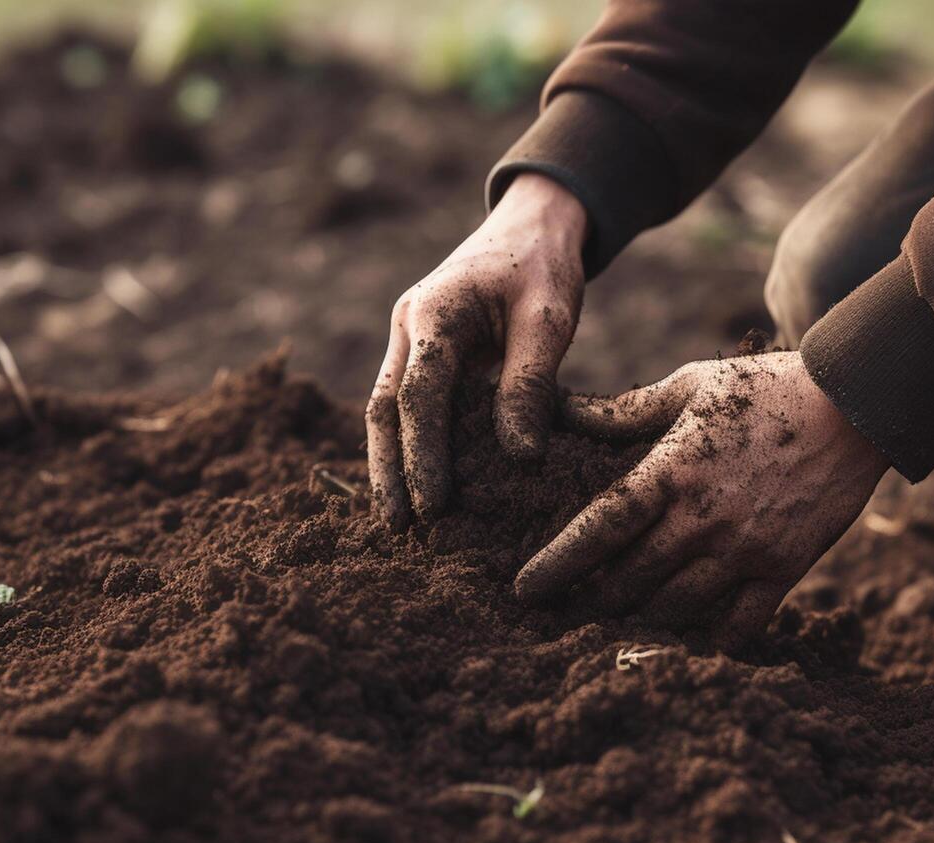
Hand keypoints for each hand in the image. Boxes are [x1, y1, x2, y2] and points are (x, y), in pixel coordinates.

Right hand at [366, 173, 586, 528]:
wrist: (532, 226)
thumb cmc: (543, 266)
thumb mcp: (548, 319)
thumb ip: (529, 383)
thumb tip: (521, 457)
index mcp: (434, 312)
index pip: (419, 394)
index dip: (422, 453)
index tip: (431, 503)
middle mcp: (408, 328)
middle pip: (385, 409)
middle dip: (389, 470)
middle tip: (400, 526)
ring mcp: (409, 341)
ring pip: (387, 411)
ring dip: (391, 463)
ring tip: (400, 519)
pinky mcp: (423, 355)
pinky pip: (408, 406)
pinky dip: (409, 445)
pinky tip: (417, 486)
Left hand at [514, 351, 888, 650]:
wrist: (855, 405)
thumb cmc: (766, 389)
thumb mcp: (691, 387)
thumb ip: (626, 410)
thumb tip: (564, 412)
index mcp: (672, 471)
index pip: (599, 528)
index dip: (557, 564)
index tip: (523, 590)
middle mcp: (703, 518)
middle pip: (629, 580)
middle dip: (592, 600)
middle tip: (568, 610)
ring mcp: (745, 550)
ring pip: (676, 609)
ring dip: (642, 620)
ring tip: (618, 622)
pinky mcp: (783, 570)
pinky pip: (738, 626)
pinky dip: (708, 641)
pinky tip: (686, 642)